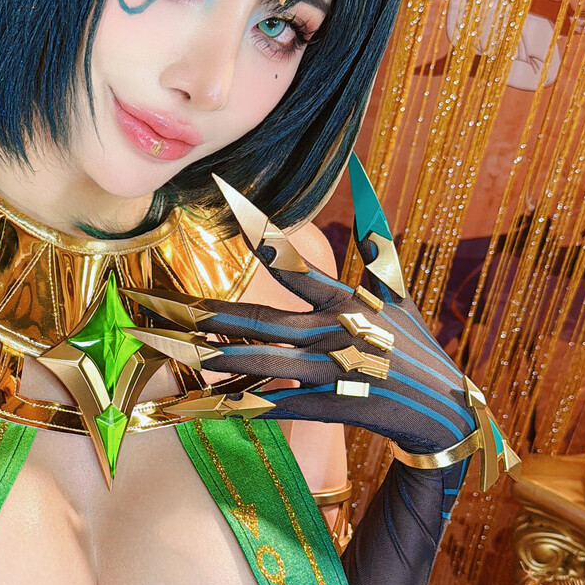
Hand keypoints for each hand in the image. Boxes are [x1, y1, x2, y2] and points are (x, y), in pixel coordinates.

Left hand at [144, 164, 515, 490]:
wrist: (439, 410)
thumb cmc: (413, 342)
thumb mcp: (396, 287)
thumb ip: (373, 233)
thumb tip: (360, 174)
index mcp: (346, 299)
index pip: (295, 260)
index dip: (260, 230)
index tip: (225, 195)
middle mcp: (330, 333)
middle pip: (253, 318)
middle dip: (197, 311)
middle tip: (145, 300)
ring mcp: (323, 373)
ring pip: (251, 361)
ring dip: (201, 354)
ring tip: (156, 344)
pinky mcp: (318, 406)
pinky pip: (264, 403)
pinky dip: (229, 404)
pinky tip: (191, 402)